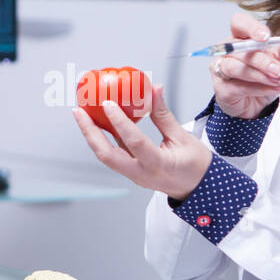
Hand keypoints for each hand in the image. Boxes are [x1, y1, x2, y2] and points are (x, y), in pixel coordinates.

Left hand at [72, 84, 212, 199]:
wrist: (199, 189)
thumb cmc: (196, 166)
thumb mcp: (183, 138)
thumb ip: (164, 115)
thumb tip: (154, 90)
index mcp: (159, 165)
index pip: (134, 142)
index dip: (120, 122)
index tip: (109, 104)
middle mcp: (142, 173)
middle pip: (107, 155)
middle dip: (90, 132)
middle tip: (80, 112)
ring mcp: (135, 175)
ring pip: (107, 157)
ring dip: (93, 136)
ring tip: (83, 116)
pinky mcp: (132, 173)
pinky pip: (114, 155)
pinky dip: (105, 140)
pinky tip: (99, 124)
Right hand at [211, 13, 279, 118]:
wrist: (258, 104)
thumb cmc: (266, 76)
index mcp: (242, 37)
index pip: (240, 23)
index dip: (251, 27)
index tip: (266, 37)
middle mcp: (228, 50)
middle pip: (240, 48)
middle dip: (262, 60)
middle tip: (278, 70)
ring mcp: (221, 68)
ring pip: (235, 67)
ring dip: (259, 75)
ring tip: (277, 81)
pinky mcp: (220, 88)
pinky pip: (237, 87)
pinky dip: (258, 89)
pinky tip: (272, 89)